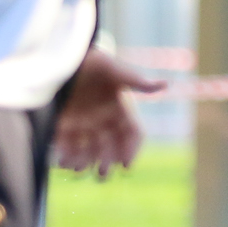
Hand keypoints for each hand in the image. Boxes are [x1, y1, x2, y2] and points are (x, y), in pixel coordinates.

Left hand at [56, 47, 164, 177]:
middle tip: (103, 173)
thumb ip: (137, 81)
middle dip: (107, 161)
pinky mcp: (61, 123)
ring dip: (85, 162)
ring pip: (87, 150)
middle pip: (109, 146)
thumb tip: (166, 85)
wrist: (61, 53)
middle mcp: (102, 119)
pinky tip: (63, 162)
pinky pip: (66, 145)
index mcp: (119, 108)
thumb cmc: (92, 60)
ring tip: (79, 169)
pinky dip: (65, 156)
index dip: (132, 149)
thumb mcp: (114, 69)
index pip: (132, 133)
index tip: (127, 165)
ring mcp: (82, 122)